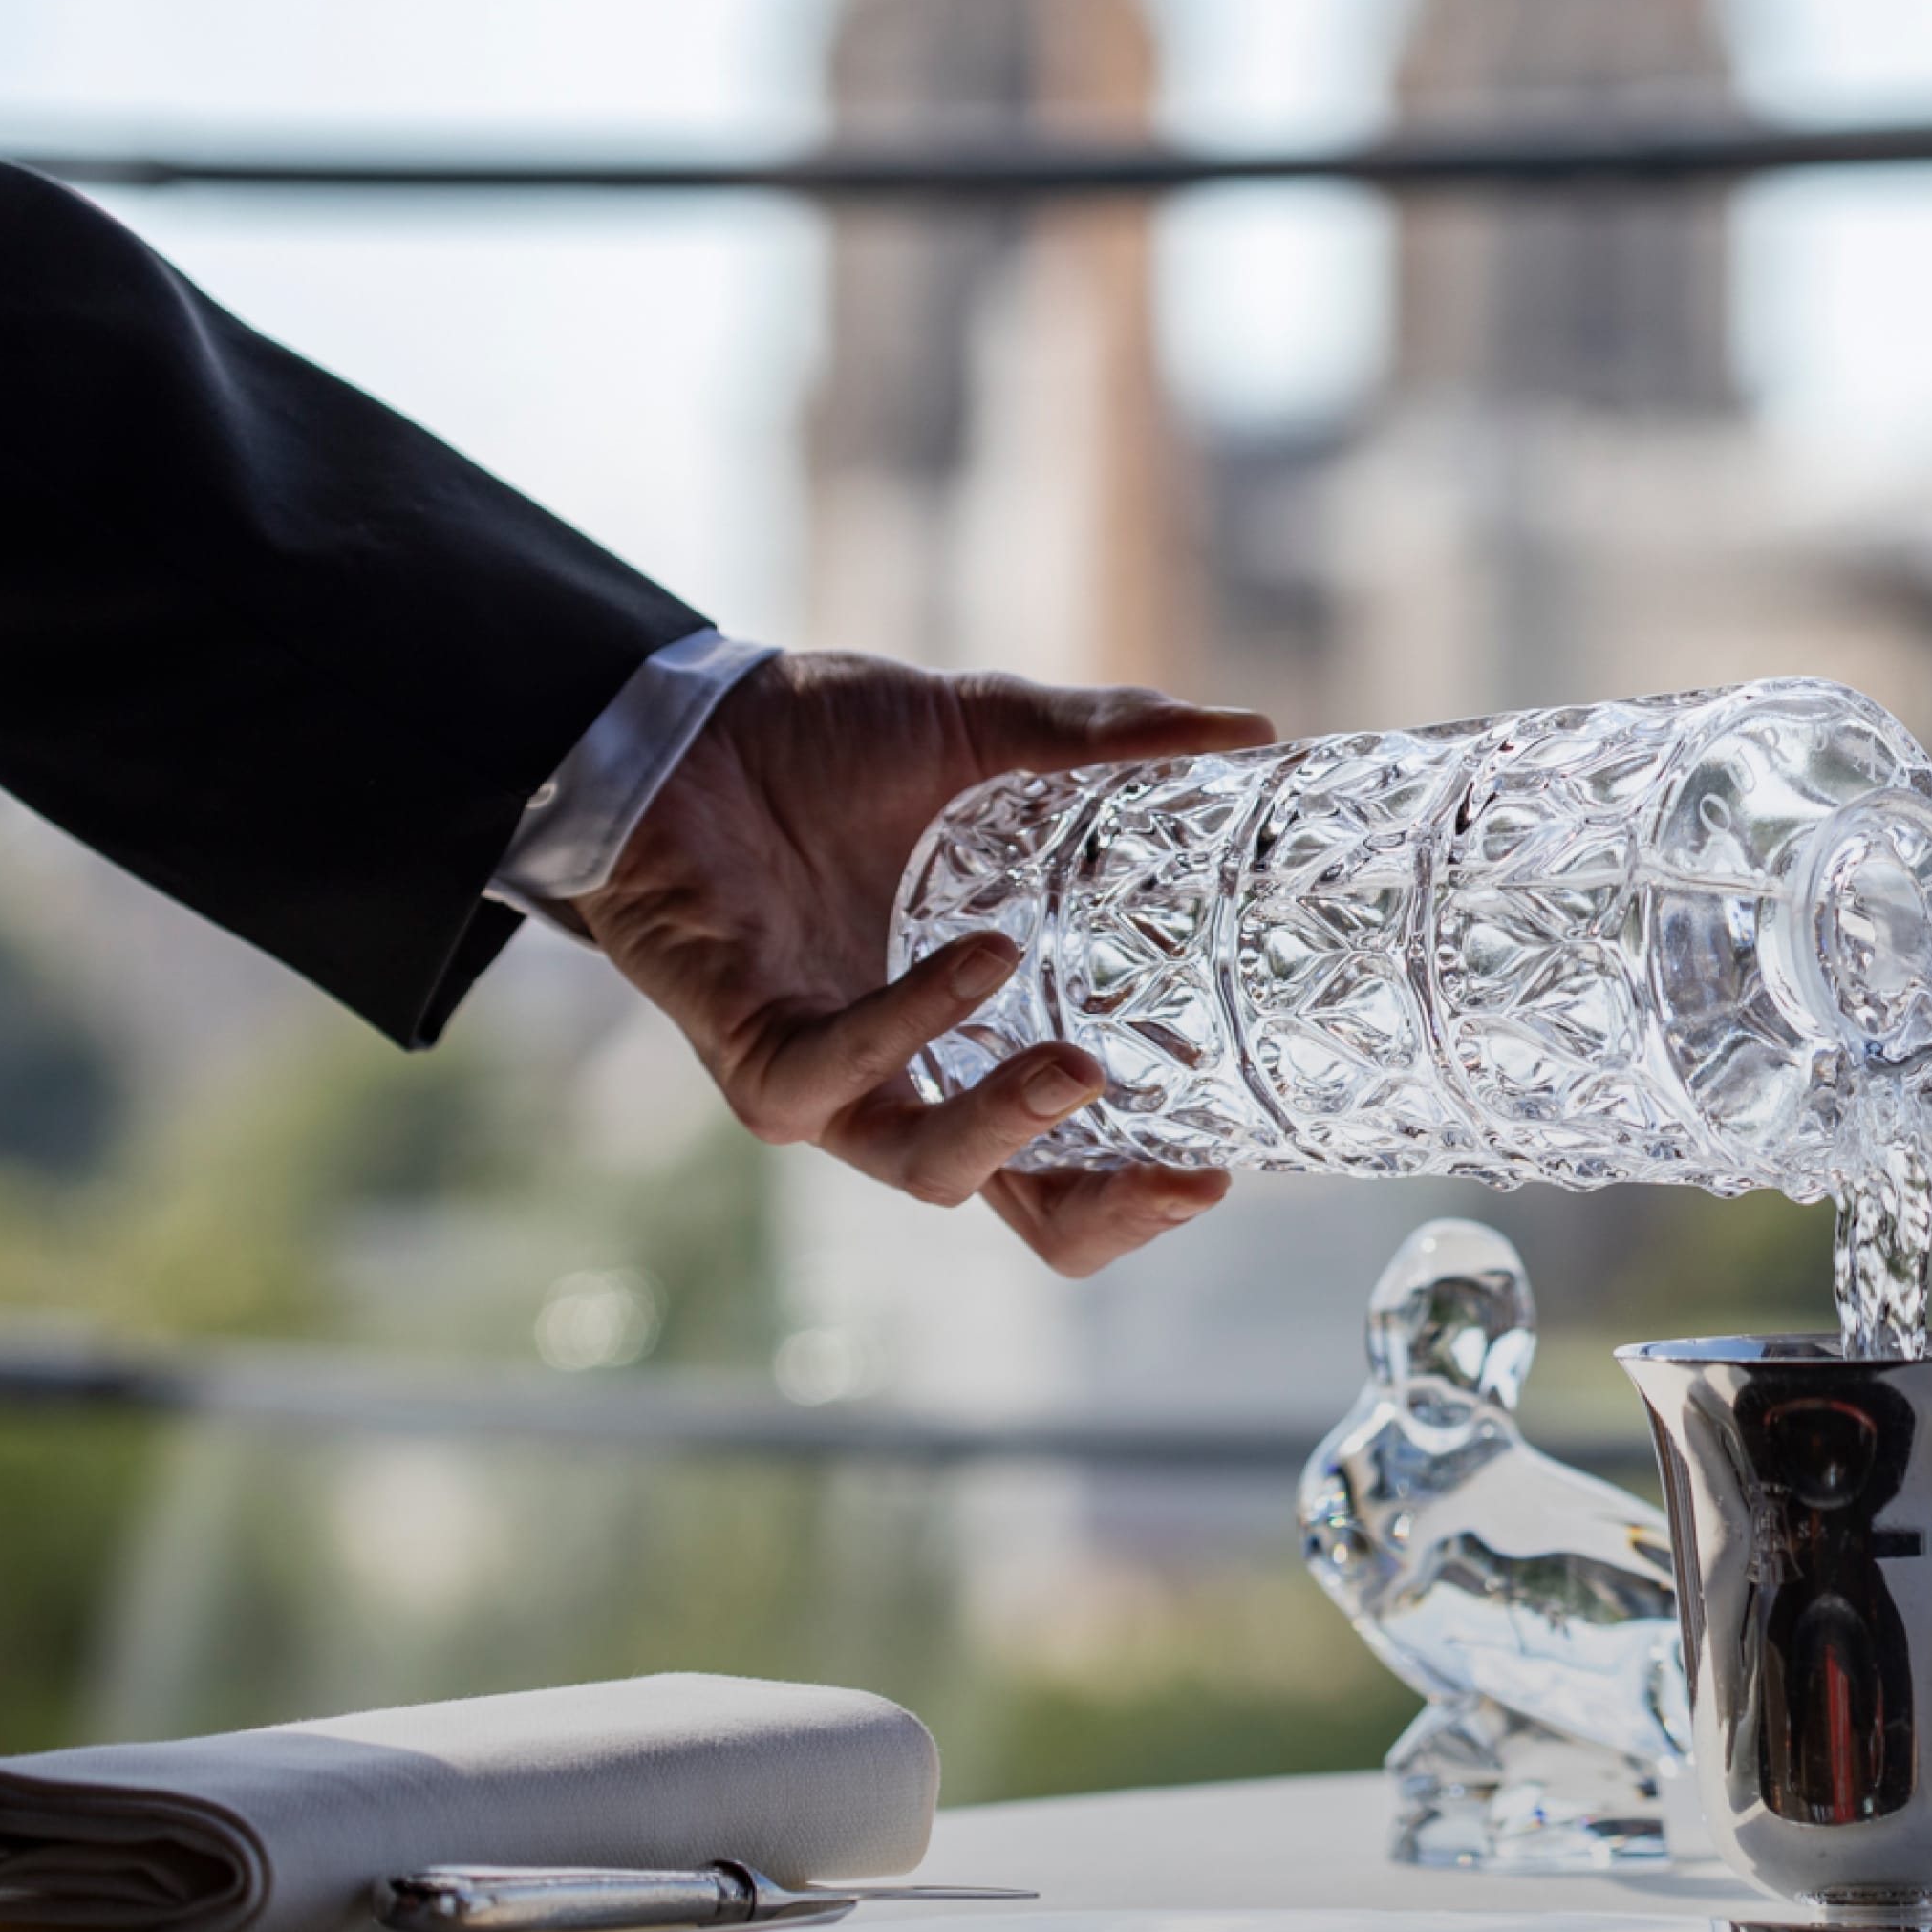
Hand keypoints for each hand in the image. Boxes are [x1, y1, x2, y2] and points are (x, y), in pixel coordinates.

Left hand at [572, 650, 1276, 1274]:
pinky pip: (836, 1068)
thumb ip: (1108, 743)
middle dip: (1107, 1211)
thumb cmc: (820, 747)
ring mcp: (830, 1074)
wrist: (677, 720)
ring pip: (929, 1169)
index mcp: (978, 1035)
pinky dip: (914, 1022)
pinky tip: (982, 958)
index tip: (1221, 1164)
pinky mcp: (751, 1046)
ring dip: (1010, 1127)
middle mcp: (910, 1078)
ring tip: (1079, 1066)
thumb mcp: (988, 736)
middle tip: (1186, 1176)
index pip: (1073, 1162)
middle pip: (1019, 1207)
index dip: (1144, 1191)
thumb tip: (1254, 730)